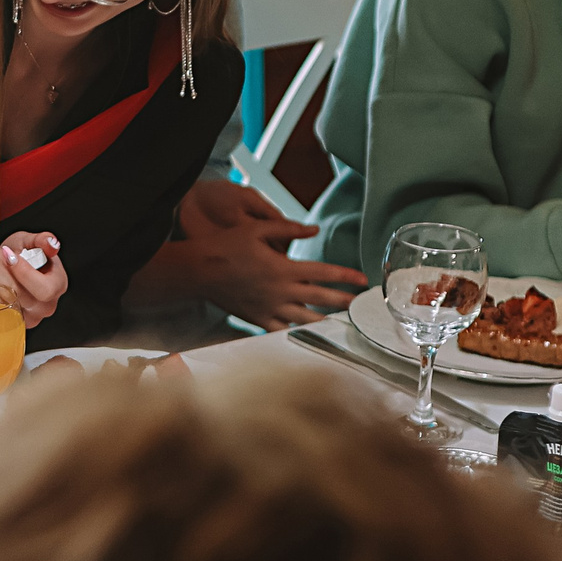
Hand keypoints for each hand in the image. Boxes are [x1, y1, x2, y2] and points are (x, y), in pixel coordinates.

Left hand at [0, 231, 66, 325]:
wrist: (11, 266)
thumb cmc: (24, 255)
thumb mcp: (33, 242)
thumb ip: (42, 240)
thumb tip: (51, 243)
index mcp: (56, 287)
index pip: (43, 290)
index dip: (22, 271)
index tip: (7, 252)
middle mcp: (42, 308)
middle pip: (17, 295)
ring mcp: (23, 317)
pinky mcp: (4, 320)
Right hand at [173, 180, 356, 329]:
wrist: (199, 270)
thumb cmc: (226, 246)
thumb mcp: (257, 229)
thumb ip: (288, 229)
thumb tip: (313, 229)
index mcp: (284, 268)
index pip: (324, 272)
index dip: (346, 276)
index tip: (362, 279)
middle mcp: (281, 290)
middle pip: (321, 298)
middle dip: (343, 301)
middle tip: (358, 303)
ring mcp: (269, 307)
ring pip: (305, 319)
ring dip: (324, 320)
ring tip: (337, 320)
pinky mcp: (256, 318)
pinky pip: (280, 329)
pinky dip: (294, 330)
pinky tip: (303, 331)